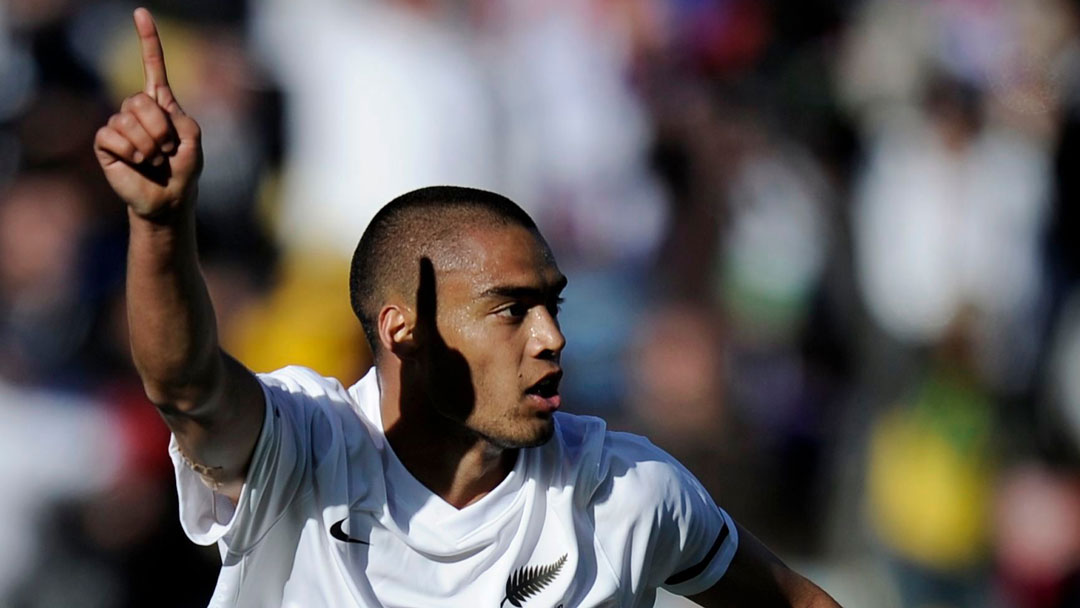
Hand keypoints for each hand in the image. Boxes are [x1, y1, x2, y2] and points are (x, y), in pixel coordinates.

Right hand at [94, 8, 201, 219]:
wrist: (169, 199)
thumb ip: (179, 116)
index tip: (141, 13)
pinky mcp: (106, 143)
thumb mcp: (193, 138)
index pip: (153, 66)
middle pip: (138, 99)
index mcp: (162, 104)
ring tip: (154, 160)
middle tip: (167, 150)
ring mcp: (120, 125)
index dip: (148, 41)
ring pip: (126, 119)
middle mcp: (137, 110)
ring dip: (147, 144)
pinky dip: (130, 151)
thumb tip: (152, 106)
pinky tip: (136, 161)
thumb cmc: (183, 169)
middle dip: (158, 128)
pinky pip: (112, 134)